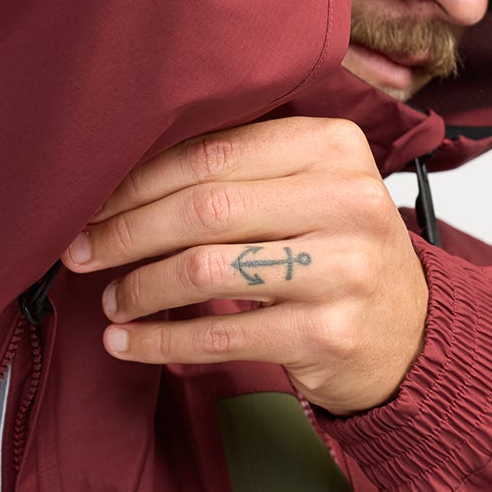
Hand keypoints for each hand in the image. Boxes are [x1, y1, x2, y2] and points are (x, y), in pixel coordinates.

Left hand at [62, 119, 429, 415]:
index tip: (91, 201)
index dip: (140, 180)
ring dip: (142, 288)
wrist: (409, 336)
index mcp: (336, 148)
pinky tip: (127, 343)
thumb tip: (122, 172)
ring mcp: (341, 271)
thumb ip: (245, 169)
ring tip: (112, 299)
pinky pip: (221, 337)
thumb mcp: (315, 190)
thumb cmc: (338, 255)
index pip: (215, 152)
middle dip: (128, 232)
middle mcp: (347, 202)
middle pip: (206, 209)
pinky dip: (161, 342)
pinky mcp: (326, 335)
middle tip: (82, 251)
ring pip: (207, 270)